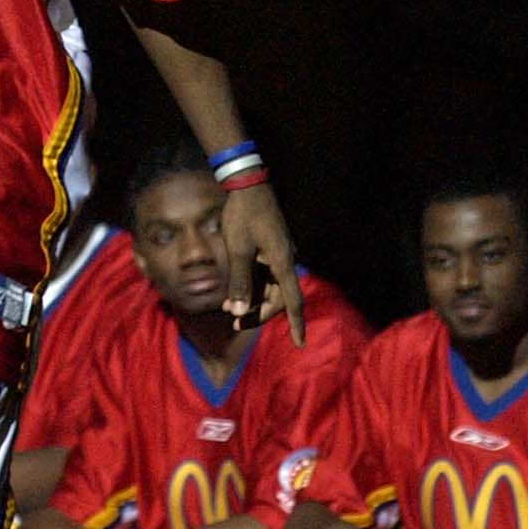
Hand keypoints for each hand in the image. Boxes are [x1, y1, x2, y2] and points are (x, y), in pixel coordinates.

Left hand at [220, 183, 303, 343]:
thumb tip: (239, 313)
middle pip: (278, 298)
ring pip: (269, 288)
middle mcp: (284, 261)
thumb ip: (240, 283)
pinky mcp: (269, 249)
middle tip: (235, 326)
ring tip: (227, 311)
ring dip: (251, 300)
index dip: (296, 324)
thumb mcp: (237, 251)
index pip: (292, 301)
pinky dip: (251, 287)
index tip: (299, 344)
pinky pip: (264, 276)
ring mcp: (277, 254)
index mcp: (282, 262)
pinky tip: (232, 296)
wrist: (246, 185)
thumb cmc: (242, 216)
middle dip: (258, 313)